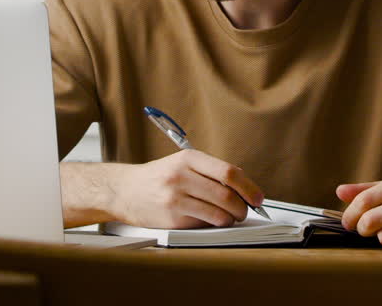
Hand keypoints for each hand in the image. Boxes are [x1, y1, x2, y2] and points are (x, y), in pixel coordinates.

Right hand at [111, 150, 264, 228]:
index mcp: (188, 158)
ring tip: (232, 218)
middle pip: (226, 194)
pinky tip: (214, 221)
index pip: (229, 172)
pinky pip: (203, 223)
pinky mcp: (171, 217)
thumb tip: (243, 183)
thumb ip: (210, 171)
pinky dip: (215, 224)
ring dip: (231, 218)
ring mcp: (175, 197)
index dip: (248, 187)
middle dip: (243, 206)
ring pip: (218, 212)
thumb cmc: (158, 177)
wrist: (124, 190)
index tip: (257, 197)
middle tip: (246, 210)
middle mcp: (181, 176)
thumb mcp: (182, 163)